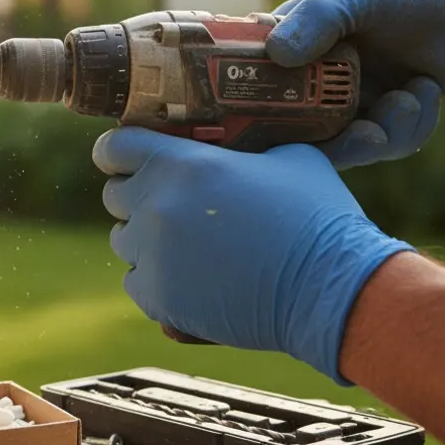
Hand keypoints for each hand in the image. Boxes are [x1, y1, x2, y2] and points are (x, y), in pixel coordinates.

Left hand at [94, 126, 412, 383]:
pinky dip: (156, 281)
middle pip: (115, 195)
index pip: (113, 147)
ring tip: (188, 246)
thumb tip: (235, 148)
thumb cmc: (318, 218)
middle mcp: (157, 205)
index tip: (125, 160)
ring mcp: (153, 254)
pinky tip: (189, 279)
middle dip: (138, 197)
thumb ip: (245, 149)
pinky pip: (135, 282)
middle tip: (173, 206)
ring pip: (124, 240)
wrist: (330, 288)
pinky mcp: (158, 297)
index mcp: (182, 164)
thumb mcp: (289, 159)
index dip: (117, 153)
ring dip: (146, 241)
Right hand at [267, 0, 444, 168]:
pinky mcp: (381, 122)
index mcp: (288, 52)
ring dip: (385, 133)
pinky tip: (426, 91)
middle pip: (298, 138)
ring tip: (410, 99)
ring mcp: (345, 108)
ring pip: (348, 150)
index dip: (250, 120)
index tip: (274, 139)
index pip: (249, 92)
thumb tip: (277, 54)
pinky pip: (389, 146)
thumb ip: (317, 17)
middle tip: (367, 135)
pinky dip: (413, 126)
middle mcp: (310, 86)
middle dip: (338, 146)